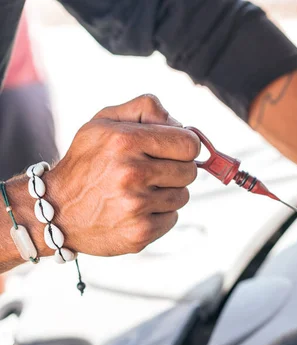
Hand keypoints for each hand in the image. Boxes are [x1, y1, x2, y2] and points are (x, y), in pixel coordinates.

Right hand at [42, 94, 200, 255]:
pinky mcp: (140, 232)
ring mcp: (136, 206)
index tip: (173, 150)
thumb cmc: (87, 162)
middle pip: (190, 171)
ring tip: (138, 191)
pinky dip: (160, 214)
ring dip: (167, 193)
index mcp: (125, 141)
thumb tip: (183, 125)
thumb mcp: (105, 121)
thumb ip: (146, 109)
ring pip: (183, 196)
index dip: (185, 146)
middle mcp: (131, 173)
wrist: (55, 211)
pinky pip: (173, 218)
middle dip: (175, 169)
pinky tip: (135, 210)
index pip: (189, 144)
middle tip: (150, 171)